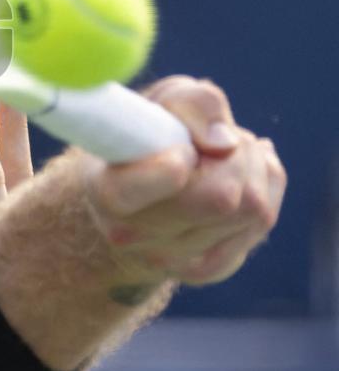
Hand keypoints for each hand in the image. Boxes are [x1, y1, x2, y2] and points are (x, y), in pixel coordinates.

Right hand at [83, 76, 286, 285]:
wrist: (129, 184)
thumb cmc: (143, 134)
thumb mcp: (157, 100)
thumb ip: (189, 105)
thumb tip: (225, 144)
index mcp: (107, 191)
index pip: (166, 181)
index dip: (183, 160)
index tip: (183, 148)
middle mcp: (134, 235)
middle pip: (224, 197)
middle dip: (237, 154)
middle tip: (218, 139)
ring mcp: (171, 260)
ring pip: (252, 209)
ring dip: (252, 167)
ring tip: (222, 153)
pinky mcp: (206, 270)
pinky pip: (262, 222)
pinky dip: (263, 187)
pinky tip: (239, 173)